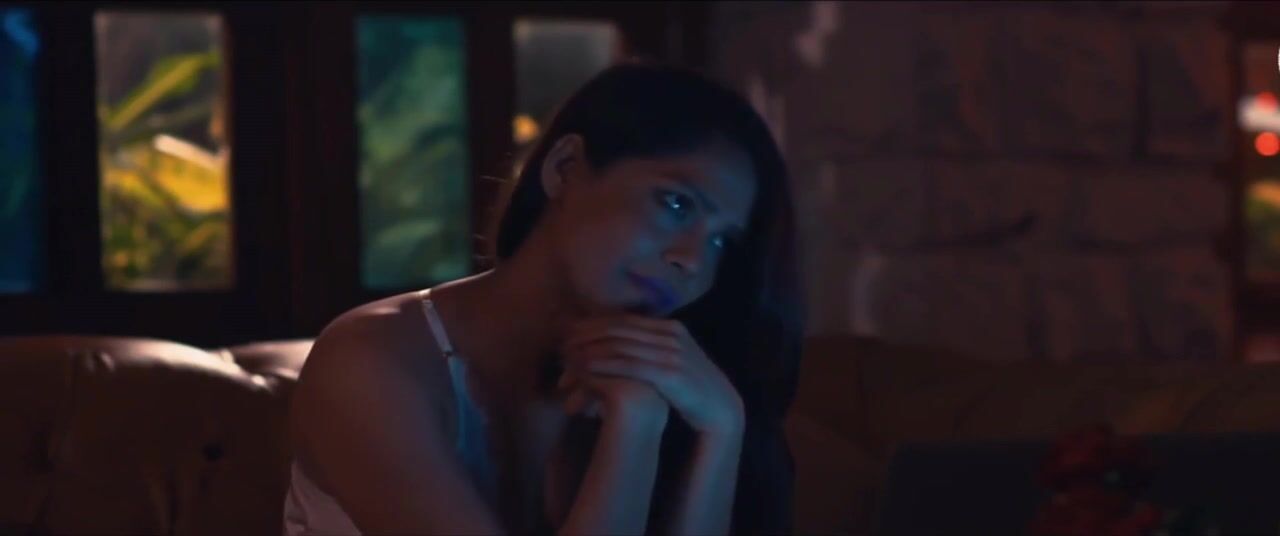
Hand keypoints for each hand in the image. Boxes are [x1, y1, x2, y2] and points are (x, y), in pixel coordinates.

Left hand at [561, 315, 744, 435]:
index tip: (569, 331)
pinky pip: (629, 364)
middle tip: (561, 343)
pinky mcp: (670, 372)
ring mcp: (671, 352)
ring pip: (620, 344)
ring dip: (590, 348)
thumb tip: (622, 346)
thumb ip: (652, 349)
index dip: (594, 324)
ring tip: (566, 356)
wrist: (721, 408)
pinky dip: (604, 364)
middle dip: (587, 334)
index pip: (624, 320)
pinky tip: (585, 369)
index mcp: (670, 328)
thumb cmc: (692, 389)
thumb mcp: (674, 360)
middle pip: (618, 328)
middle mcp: (670, 335)